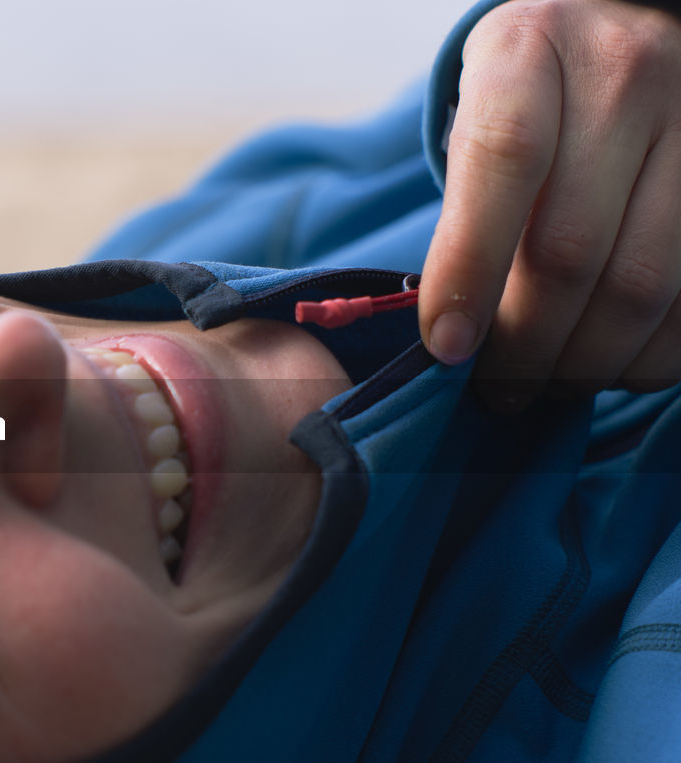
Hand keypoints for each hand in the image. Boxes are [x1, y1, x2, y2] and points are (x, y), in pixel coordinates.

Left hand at [419, 0, 680, 410]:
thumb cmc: (531, 96)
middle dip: (526, 345)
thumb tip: (452, 339)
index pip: (505, 159)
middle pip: (573, 247)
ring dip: (588, 362)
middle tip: (498, 390)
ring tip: (549, 386)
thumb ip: (467, 207)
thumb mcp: (478, 114)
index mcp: (531, 53)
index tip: (446, 346)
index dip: (470, 264)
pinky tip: (613, 366)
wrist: (625, 33)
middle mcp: (625, 74)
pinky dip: (652, 354)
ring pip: (643, 284)